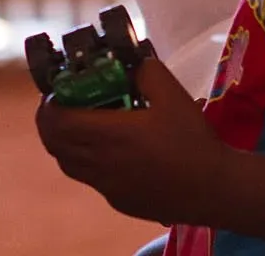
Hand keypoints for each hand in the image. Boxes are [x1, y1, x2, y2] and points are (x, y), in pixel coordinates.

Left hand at [34, 59, 228, 225]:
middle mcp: (100, 164)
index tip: (58, 91)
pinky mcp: (119, 201)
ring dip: (66, 143)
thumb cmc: (192, 140)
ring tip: (84, 125)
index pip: (56, 122)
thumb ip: (145, 70)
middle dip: (51, 122)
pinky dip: (88, 162)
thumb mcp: (172, 93)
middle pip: (54, 144)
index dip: (49, 105)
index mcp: (109, 136)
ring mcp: (108, 187)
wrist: (215, 188)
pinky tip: (113, 151)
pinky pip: (91, 179)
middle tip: (65, 104)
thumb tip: (131, 63)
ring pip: (69, 165)